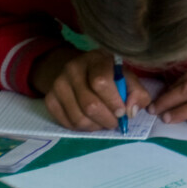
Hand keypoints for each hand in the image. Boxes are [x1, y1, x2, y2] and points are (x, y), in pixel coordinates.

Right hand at [34, 47, 150, 131]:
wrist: (77, 70)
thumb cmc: (108, 74)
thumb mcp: (125, 76)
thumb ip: (136, 92)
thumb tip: (131, 111)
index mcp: (96, 59)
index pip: (101, 82)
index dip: (113, 101)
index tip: (123, 112)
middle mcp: (73, 69)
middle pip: (89, 104)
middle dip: (107, 119)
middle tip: (115, 122)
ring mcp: (58, 84)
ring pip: (78, 118)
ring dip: (95, 126)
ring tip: (104, 122)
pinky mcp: (49, 99)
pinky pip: (67, 123)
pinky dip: (82, 128)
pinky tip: (91, 121)